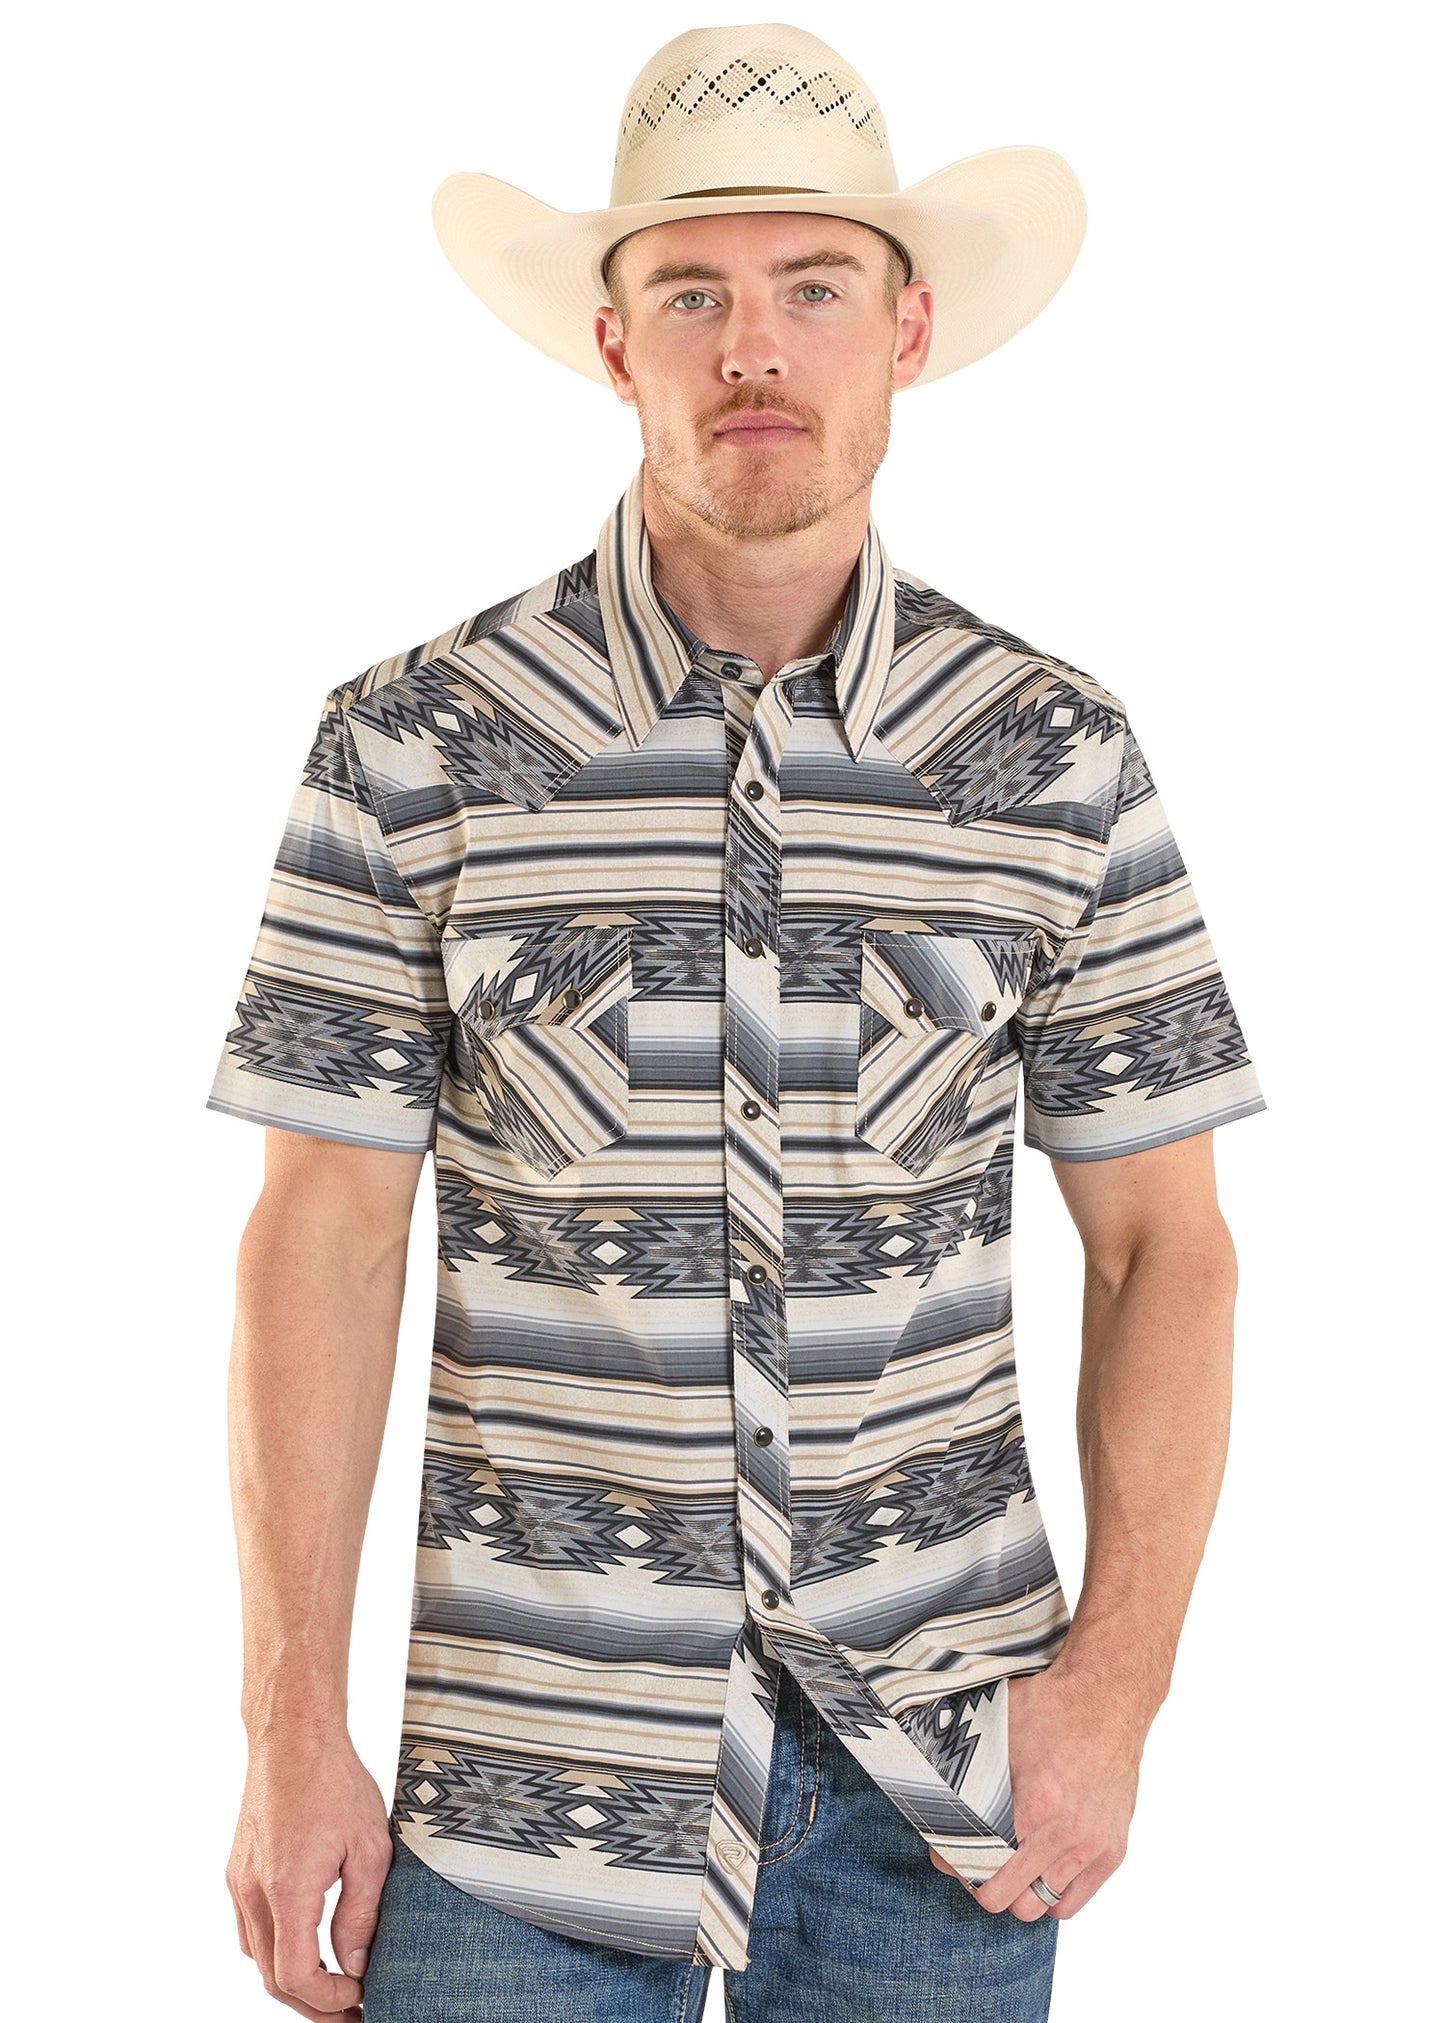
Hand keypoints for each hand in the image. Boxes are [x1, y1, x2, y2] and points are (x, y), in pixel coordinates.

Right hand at [226, 1729, 394, 2018]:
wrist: (293, 1735)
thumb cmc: (334, 1781)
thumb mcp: (370, 1847)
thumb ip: (361, 1913)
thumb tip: (356, 1965)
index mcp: (287, 1889)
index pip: (294, 1976)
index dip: (327, 2001)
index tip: (361, 1998)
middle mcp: (253, 1892)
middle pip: (272, 1978)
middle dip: (312, 2004)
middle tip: (352, 2011)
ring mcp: (239, 1882)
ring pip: (258, 1957)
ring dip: (292, 1981)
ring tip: (335, 1987)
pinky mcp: (238, 1871)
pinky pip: (252, 1929)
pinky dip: (277, 1951)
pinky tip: (309, 1948)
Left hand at [929, 1662, 1143, 1920]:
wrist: (1108, 1697)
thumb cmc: (1050, 1707)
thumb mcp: (995, 1727)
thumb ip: (964, 1768)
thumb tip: (928, 1793)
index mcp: (1035, 1803)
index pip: (981, 1862)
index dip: (954, 1861)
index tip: (945, 1851)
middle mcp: (1066, 1833)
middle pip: (1006, 1899)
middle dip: (981, 1883)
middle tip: (973, 1861)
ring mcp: (1092, 1845)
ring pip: (1038, 1907)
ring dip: (1016, 1892)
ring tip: (1005, 1866)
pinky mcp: (1112, 1850)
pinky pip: (1072, 1902)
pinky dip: (1050, 1895)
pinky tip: (1036, 1870)